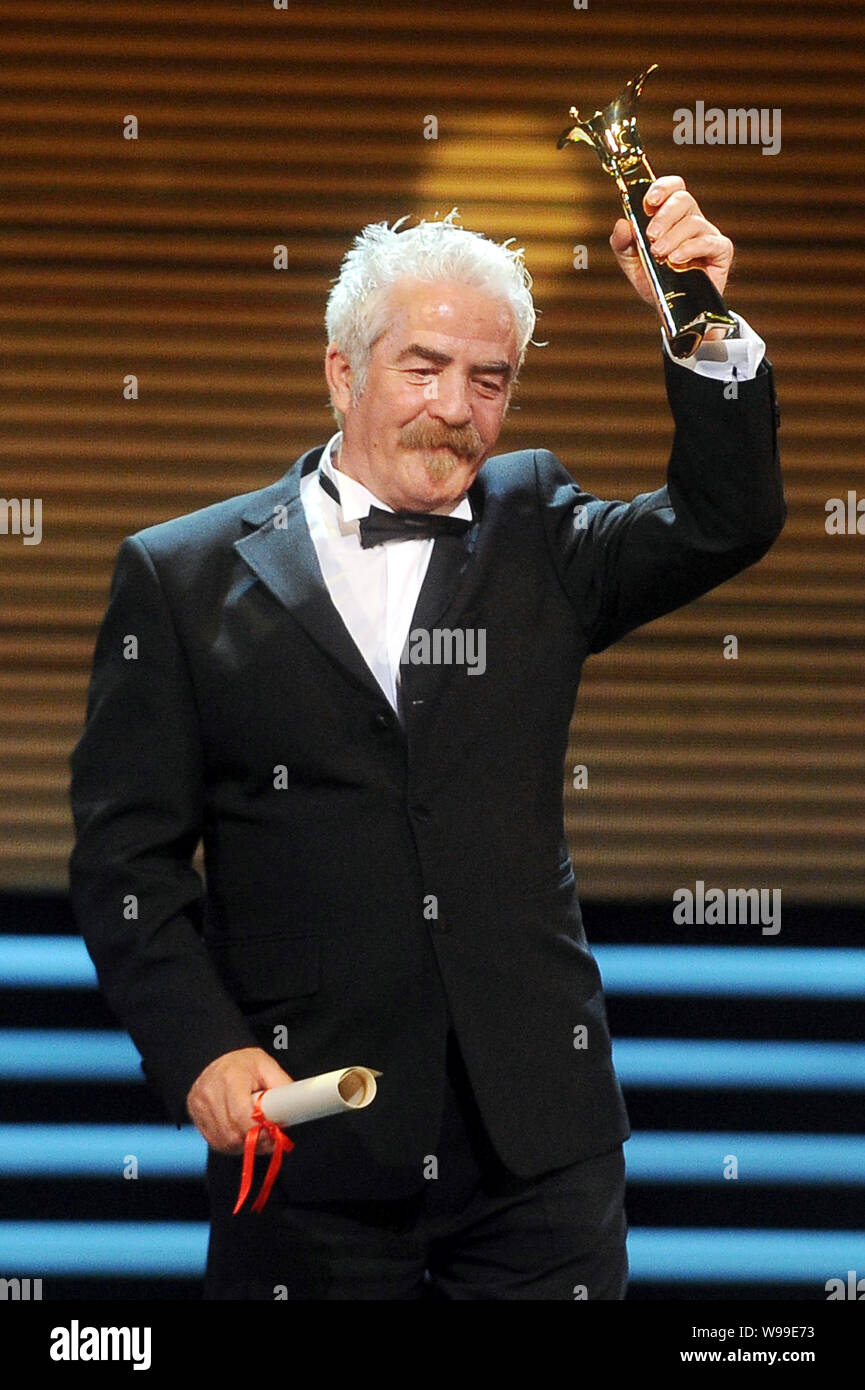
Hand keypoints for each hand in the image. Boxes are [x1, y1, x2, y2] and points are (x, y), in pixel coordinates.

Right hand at [186, 1046, 292, 1153]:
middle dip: (253, 1141)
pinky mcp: (195, 1116)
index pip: (240, 1115)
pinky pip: (214, 1141)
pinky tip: (241, 1135)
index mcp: (230, 1078)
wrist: (215, 1058)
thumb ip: (281, 1085)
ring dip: (242, 1145)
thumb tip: (294, 1107)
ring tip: (256, 1136)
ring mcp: (199, 1106)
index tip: (272, 1134)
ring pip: (223, 1141)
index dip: (258, 1131)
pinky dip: (230, 1144)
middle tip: (269, 1138)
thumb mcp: (267, 1065)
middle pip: (231, 1133)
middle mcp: (210, 1092)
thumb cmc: (243, 1063)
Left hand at [610, 175, 734, 306]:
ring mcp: (707, 235)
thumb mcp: (632, 263)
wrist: (672, 310)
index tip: (649, 201)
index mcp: (672, 216)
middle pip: (683, 199)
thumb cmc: (656, 281)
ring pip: (693, 222)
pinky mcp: (720, 252)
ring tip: (660, 255)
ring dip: (673, 237)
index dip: (663, 188)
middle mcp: (691, 221)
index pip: (673, 188)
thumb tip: (622, 224)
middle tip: (651, 236)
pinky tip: (676, 259)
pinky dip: (690, 249)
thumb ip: (623, 243)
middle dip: (664, 215)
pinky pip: (709, 242)